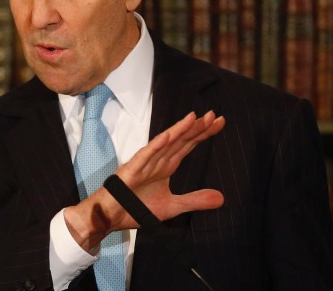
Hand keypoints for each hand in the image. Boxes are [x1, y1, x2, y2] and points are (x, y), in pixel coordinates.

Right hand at [63, 111, 225, 251]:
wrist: (111, 216)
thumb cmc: (136, 207)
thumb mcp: (173, 206)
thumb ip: (195, 200)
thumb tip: (221, 198)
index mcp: (167, 165)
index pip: (188, 144)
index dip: (203, 133)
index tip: (220, 122)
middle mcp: (157, 160)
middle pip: (180, 140)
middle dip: (196, 127)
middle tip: (214, 115)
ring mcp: (144, 163)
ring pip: (164, 144)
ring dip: (178, 131)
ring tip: (193, 118)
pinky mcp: (131, 170)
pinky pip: (144, 157)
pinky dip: (155, 147)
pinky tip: (166, 136)